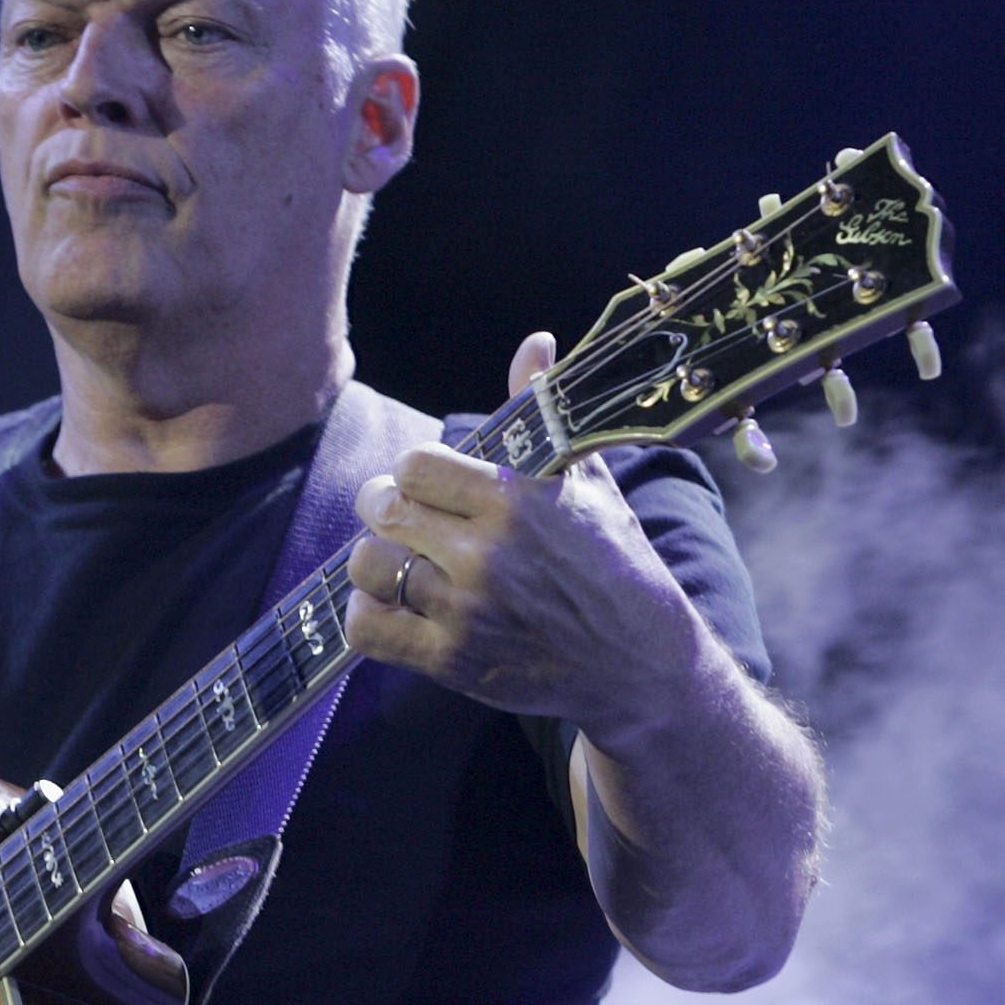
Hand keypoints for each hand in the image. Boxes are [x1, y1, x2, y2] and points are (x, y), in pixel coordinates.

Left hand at [343, 331, 715, 737]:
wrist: (639, 663)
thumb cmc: (614, 563)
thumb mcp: (588, 482)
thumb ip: (544, 411)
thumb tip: (535, 341)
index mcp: (516, 501)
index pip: (416, 465)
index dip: (413, 472)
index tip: (427, 484)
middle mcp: (486, 555)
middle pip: (384, 510)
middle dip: (383, 507)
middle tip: (400, 517)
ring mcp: (466, 612)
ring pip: (369, 567)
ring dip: (375, 561)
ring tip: (399, 562)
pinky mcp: (452, 663)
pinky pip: (368, 629)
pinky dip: (366, 615)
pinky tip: (391, 607)